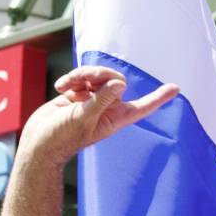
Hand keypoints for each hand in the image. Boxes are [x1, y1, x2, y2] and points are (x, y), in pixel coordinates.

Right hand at [18, 66, 178, 164]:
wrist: (39, 142)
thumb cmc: (61, 138)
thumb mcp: (83, 118)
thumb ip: (101, 100)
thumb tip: (120, 84)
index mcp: (116, 118)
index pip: (143, 106)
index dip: (159, 97)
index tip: (176, 88)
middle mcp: (108, 108)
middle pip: (116, 79)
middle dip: (100, 73)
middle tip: (85, 78)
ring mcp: (94, 100)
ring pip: (97, 75)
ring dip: (82, 74)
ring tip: (68, 84)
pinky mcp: (79, 94)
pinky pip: (82, 77)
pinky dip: (72, 79)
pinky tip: (61, 88)